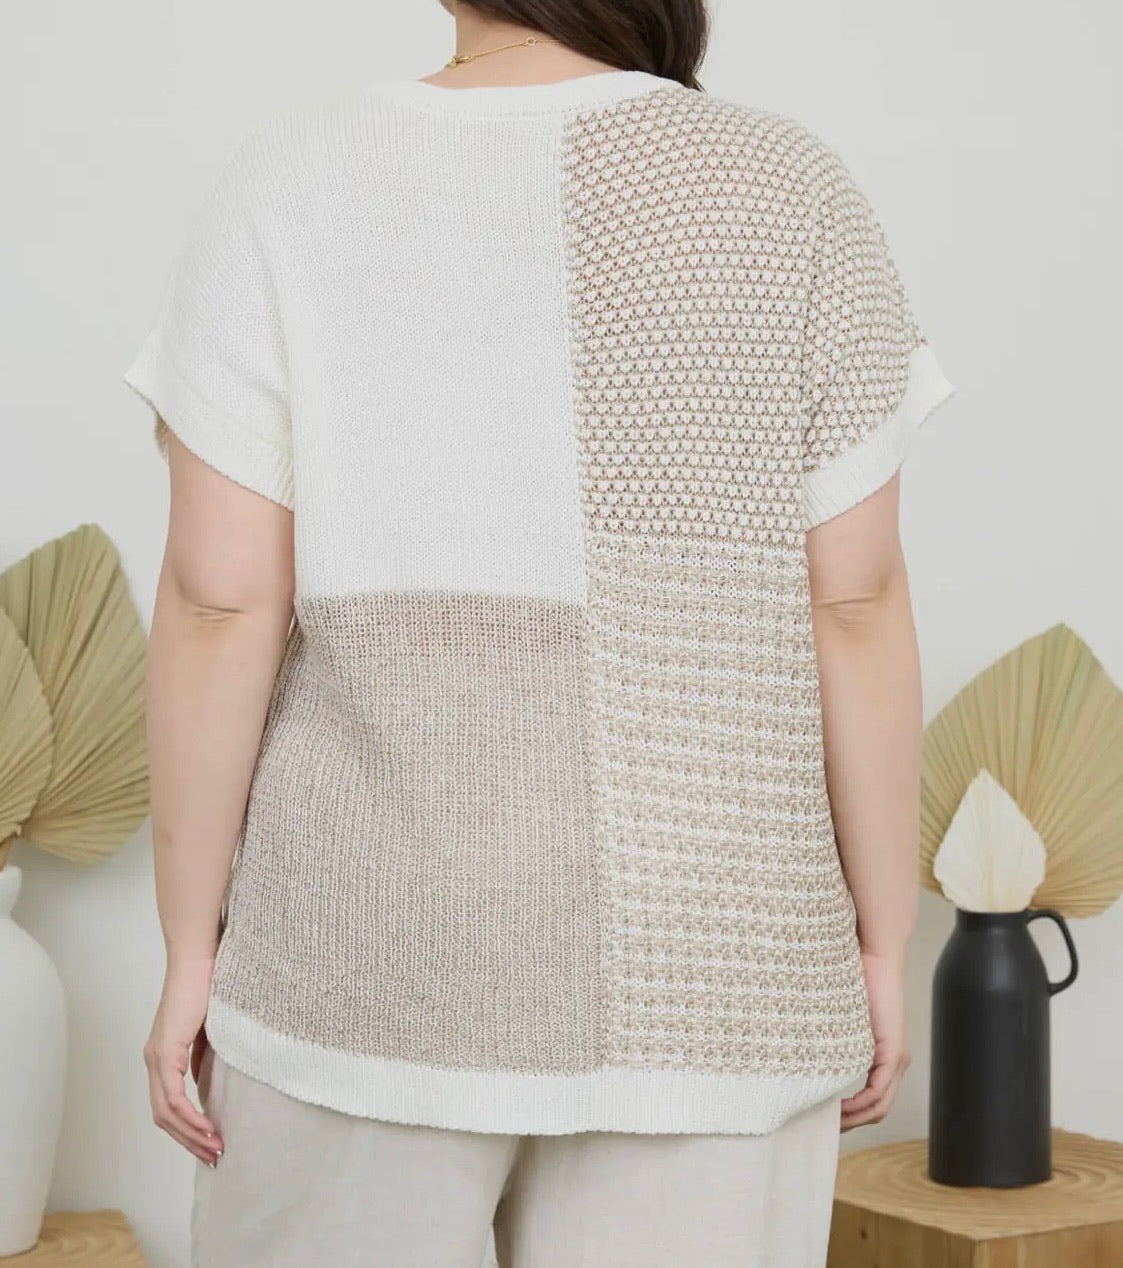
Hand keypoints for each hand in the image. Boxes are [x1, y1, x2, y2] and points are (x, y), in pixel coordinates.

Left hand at [143, 954, 223, 1164]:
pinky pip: (173, 1097)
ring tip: (215, 1148)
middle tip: (214, 1157)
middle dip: (190, 1142)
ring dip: (191, 1136)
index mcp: (162, 1057)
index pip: (168, 1106)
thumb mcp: (209, 1031)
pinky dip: (190, 1118)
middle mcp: (153, 1061)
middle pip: (164, 1117)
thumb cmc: (209, 986)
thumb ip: (203, 1057)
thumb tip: (205, 1085)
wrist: (199, 959)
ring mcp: (156, 1057)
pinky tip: (209, 1127)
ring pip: (166, 1113)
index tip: (211, 1144)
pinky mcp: (165, 1052)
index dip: (187, 1130)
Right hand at [841, 949, 910, 1130]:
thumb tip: (805, 1053)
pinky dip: (860, 1104)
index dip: (851, 1115)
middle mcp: (896, 1063)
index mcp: (884, 1056)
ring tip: (829, 1122)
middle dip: (851, 1124)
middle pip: (877, 1110)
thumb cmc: (853, 980)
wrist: (875, 958)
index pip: (872, 1099)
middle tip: (823, 1128)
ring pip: (879, 1106)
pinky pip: (878, 1091)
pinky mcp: (893, 1053)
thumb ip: (833, 1036)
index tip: (824, 1119)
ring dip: (854, 1119)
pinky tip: (840, 1107)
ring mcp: (897, 1060)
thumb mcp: (841, 1018)